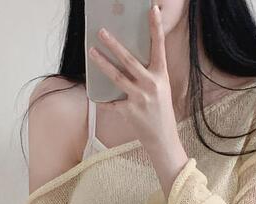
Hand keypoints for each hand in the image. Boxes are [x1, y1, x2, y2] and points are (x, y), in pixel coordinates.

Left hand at [87, 4, 179, 149]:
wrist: (163, 138)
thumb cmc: (161, 112)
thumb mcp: (161, 89)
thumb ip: (148, 74)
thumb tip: (129, 60)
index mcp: (161, 76)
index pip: (159, 47)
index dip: (155, 28)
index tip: (152, 10)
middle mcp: (151, 85)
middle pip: (129, 60)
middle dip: (113, 44)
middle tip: (101, 32)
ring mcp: (139, 98)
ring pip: (117, 77)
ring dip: (102, 64)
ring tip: (92, 52)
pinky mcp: (129, 111)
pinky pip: (111, 103)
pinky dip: (103, 101)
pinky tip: (95, 96)